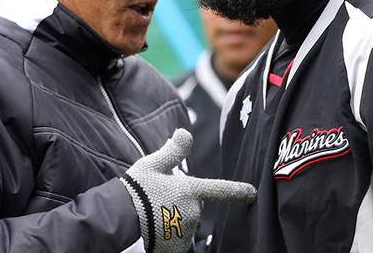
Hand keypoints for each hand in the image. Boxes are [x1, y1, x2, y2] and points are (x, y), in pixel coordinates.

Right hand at [121, 128, 255, 252]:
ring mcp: (186, 232)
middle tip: (159, 200)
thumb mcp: (153, 164)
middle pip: (194, 206)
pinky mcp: (176, 247)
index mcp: (191, 191)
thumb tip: (185, 132)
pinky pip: (177, 239)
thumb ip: (173, 151)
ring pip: (185, 222)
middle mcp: (193, 212)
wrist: (119, 216)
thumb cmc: (136, 187)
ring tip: (154, 215)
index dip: (238, 191)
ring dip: (174, 219)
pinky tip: (154, 229)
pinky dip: (168, 236)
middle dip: (181, 203)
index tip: (252, 192)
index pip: (220, 190)